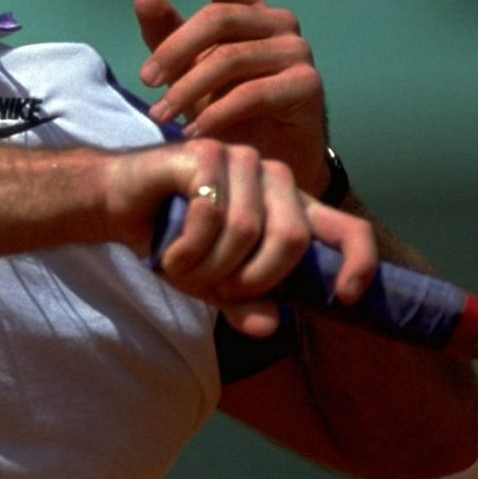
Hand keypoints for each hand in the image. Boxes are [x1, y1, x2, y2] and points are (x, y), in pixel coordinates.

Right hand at [107, 140, 375, 337]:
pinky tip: (168, 250)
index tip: (346, 296)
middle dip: (250, 280)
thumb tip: (269, 325)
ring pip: (246, 230)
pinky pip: (211, 212)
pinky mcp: (206, 153)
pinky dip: (186, 247)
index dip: (358, 262)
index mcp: (293, 208)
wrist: (119, 205)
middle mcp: (275, 177)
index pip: (348, 230)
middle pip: (291, 239)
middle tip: (215, 289)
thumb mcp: (215, 284)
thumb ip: (246, 303)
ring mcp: (242, 160)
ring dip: (208, 268)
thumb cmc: (175, 241)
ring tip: (182, 268)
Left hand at [134, 0, 330, 194]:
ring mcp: (296, 51)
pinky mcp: (307, 84)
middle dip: (174, 49)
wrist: (270, 162)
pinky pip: (252, 93)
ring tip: (161, 115)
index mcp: (248, 9)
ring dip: (187, 88)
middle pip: (218, 16)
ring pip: (230, 57)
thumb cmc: (229, 113)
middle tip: (145, 80)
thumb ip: (167, 37)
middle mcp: (277, 22)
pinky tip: (193, 133)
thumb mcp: (188, 73)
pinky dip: (215, 114)